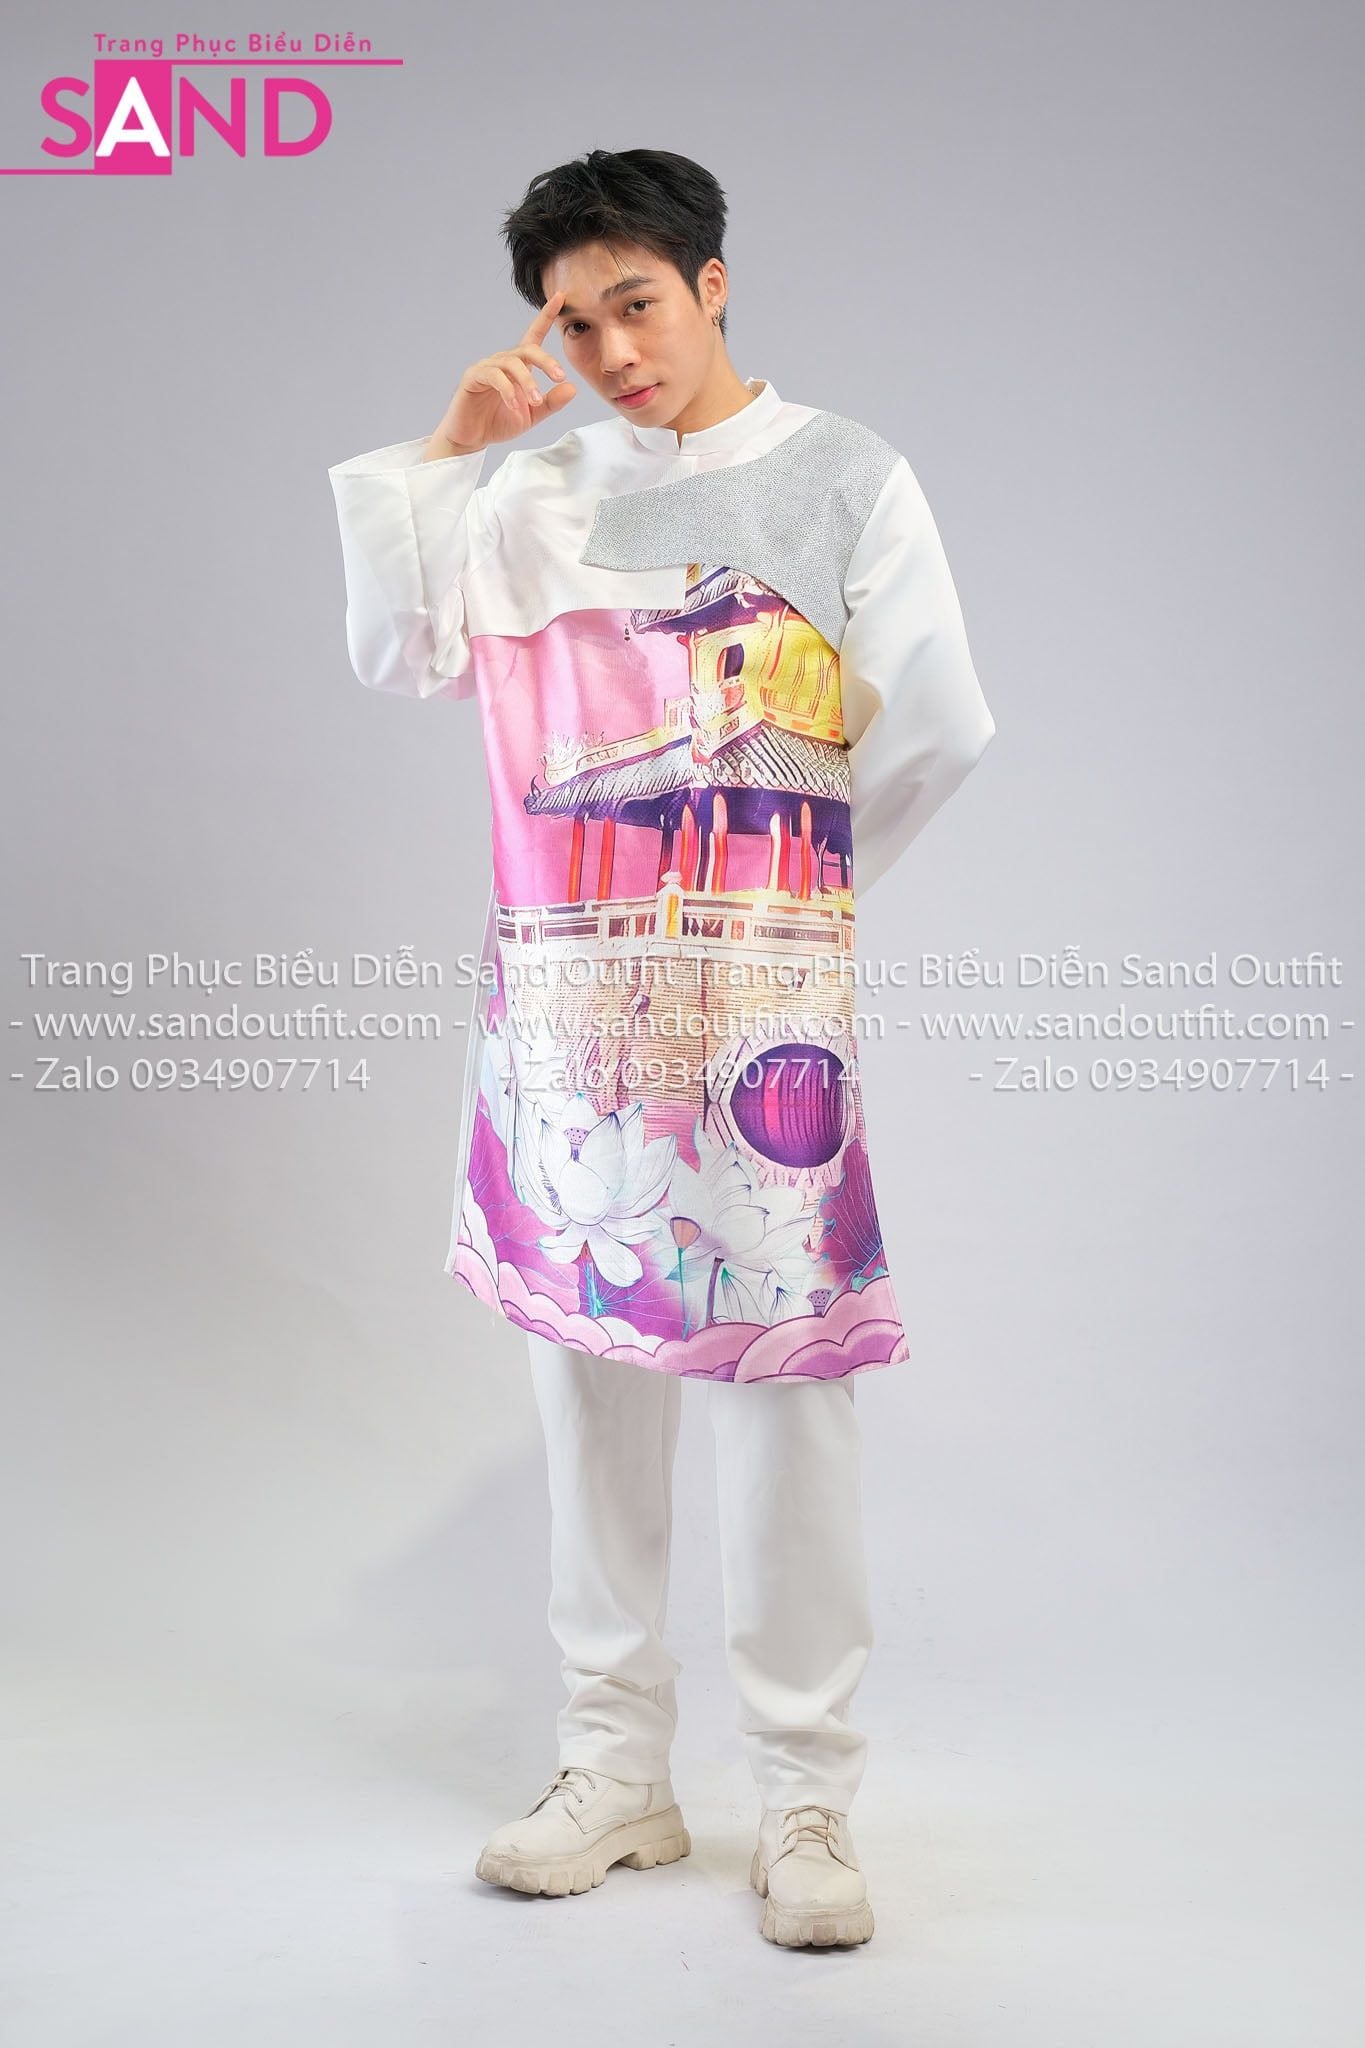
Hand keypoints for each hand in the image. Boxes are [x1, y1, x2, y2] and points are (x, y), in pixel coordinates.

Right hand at [424, 290, 576, 456]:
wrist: (471, 438)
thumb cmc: (498, 422)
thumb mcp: (531, 415)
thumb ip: (550, 402)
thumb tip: (572, 388)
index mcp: (518, 367)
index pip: (533, 336)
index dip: (546, 316)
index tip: (560, 296)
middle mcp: (502, 362)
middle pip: (526, 349)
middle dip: (545, 360)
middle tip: (559, 376)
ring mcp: (486, 368)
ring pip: (511, 364)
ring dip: (527, 382)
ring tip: (536, 401)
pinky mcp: (472, 378)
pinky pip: (494, 377)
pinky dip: (508, 390)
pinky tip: (515, 405)